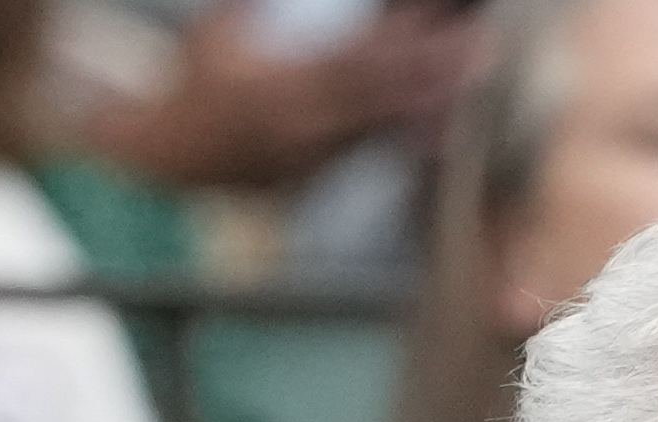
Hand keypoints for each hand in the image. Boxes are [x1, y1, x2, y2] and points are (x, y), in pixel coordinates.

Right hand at [98, 0, 476, 189]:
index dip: (404, 48)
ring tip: (476, 73)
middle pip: (384, 99)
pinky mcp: (327, 169)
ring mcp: (320, 155)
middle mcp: (307, 130)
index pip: (356, 66)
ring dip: (434, 100)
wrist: (175, 156)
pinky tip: (447, 114)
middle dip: (435, 73)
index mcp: (279, 93)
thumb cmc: (198, 82)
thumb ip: (255, 3)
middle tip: (482, 47)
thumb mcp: (218, 30)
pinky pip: (378, 145)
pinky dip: (413, 128)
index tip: (444, 27)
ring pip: (388, 126)